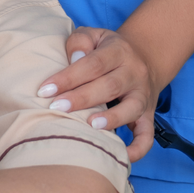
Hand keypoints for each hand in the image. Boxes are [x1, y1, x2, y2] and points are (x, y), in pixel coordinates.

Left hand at [40, 27, 156, 160]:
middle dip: (82, 98)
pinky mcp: (148, 114)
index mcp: (119, 51)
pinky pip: (148, 133)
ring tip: (91, 126)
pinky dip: (139, 147)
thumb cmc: (106, 49)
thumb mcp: (94, 35)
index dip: (69, 77)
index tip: (45, 90)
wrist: (145, 57)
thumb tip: (74, 59)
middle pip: (110, 86)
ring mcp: (143, 95)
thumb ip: (80, 42)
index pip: (93, 64)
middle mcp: (134, 73)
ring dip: (112, 119)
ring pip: (131, 108)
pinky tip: (123, 156)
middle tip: (57, 107)